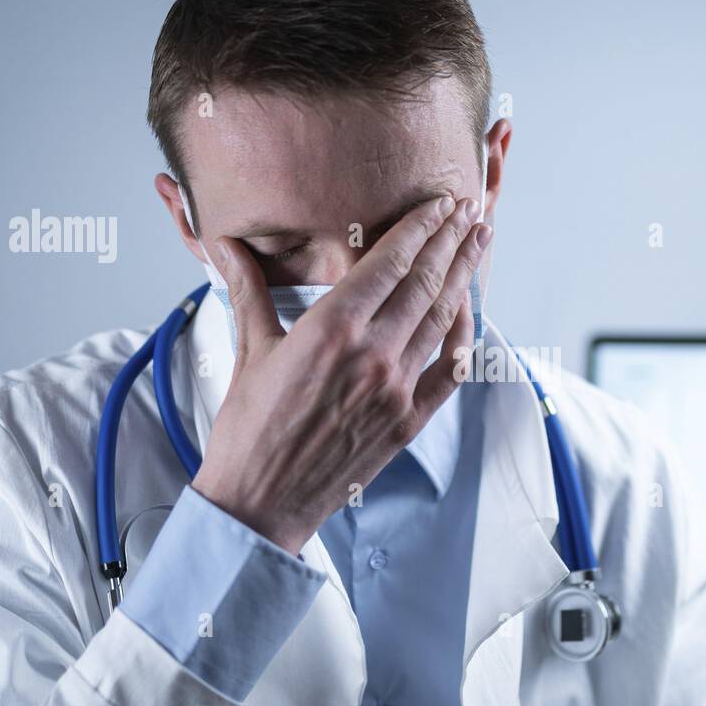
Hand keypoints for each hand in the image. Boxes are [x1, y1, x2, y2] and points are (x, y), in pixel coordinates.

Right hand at [190, 194, 492, 554]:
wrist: (260, 502)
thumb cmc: (248, 430)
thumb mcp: (250, 350)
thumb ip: (248, 289)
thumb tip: (225, 243)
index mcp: (331, 329)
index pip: (389, 262)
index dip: (419, 227)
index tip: (437, 204)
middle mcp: (372, 354)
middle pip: (425, 282)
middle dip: (451, 241)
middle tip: (469, 210)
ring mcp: (396, 390)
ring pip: (443, 319)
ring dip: (465, 276)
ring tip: (479, 243)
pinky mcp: (408, 421)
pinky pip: (449, 370)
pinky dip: (463, 336)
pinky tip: (471, 311)